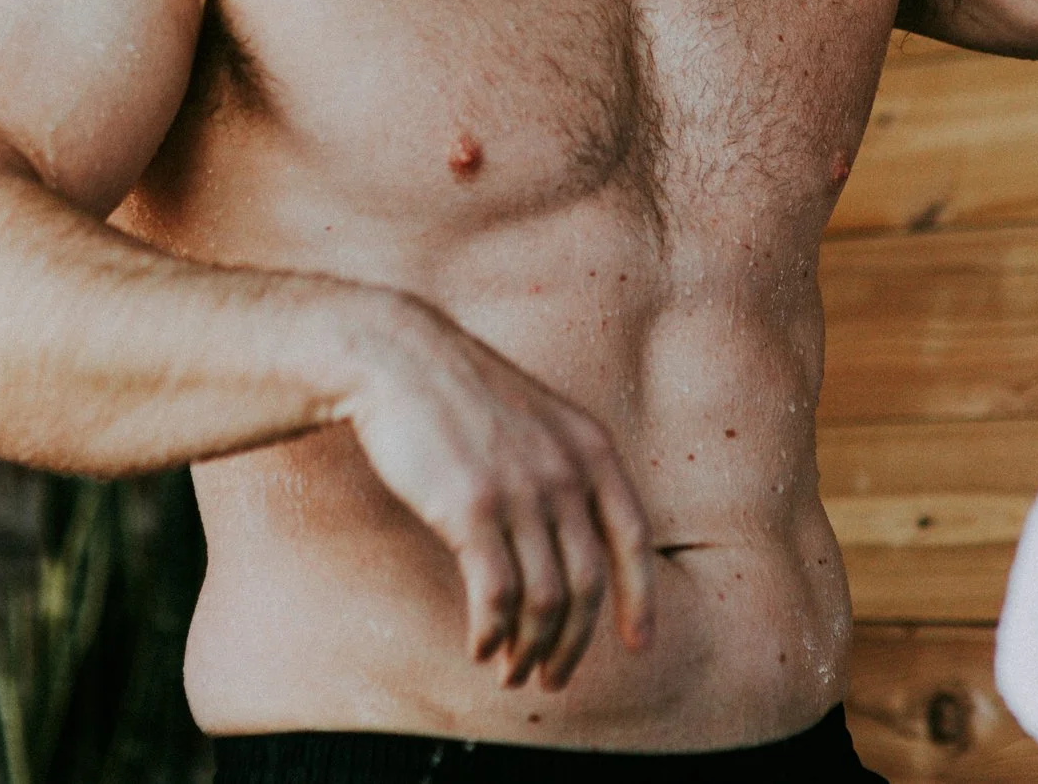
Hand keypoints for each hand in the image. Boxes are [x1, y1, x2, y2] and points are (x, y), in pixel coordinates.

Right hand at [342, 296, 654, 690]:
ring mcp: (521, 492)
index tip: (637, 644)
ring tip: (510, 672)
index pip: (634, 539)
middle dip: (572, 643)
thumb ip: (565, 471)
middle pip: (588, 584)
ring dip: (528, 650)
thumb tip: (573, 545)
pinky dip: (492, 634)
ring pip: (544, 601)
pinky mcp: (471, 510)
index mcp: (591, 449)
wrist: (397, 359)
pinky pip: (496, 597)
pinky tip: (479, 647)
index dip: (640, 599)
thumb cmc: (460, 395)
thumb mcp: (538, 420)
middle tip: (551, 678)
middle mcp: (566, 473)